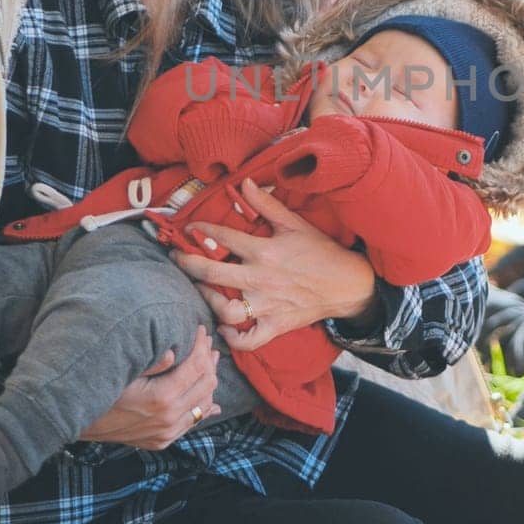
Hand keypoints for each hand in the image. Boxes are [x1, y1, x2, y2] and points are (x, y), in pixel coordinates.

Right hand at [78, 326, 219, 449]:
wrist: (74, 421)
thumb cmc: (98, 389)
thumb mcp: (123, 370)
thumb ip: (152, 362)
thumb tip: (175, 352)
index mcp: (161, 398)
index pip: (196, 367)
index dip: (201, 346)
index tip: (201, 330)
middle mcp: (169, 418)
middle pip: (206, 385)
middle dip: (209, 361)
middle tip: (208, 343)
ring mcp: (166, 432)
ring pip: (204, 405)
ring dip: (209, 382)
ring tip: (210, 362)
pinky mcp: (161, 441)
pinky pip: (192, 424)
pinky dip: (203, 409)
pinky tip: (211, 403)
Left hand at [172, 179, 377, 349]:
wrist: (347, 283)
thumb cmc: (320, 251)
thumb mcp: (294, 223)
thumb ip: (266, 205)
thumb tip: (244, 183)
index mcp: (265, 251)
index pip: (223, 237)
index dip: (202, 229)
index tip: (190, 228)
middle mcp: (261, 279)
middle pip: (212, 273)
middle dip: (187, 264)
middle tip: (176, 258)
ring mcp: (267, 306)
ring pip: (225, 310)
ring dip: (207, 300)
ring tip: (199, 291)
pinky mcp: (275, 326)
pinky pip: (248, 341)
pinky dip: (232, 338)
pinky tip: (223, 327)